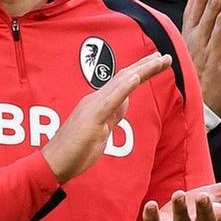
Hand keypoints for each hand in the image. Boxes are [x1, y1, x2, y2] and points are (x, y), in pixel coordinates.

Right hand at [42, 52, 173, 181]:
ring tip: (158, 60)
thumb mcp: (101, 130)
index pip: (123, 83)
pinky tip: (135, 76)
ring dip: (141, 70)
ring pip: (120, 83)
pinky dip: (124, 87)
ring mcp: (93, 107)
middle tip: (166, 57)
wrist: (53, 163)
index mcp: (99, 103)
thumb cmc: (75, 150)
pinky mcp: (92, 118)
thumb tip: (124, 102)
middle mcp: (96, 99)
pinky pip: (110, 100)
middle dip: (146, 66)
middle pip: (124, 78)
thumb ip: (112, 115)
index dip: (141, 72)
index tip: (158, 63)